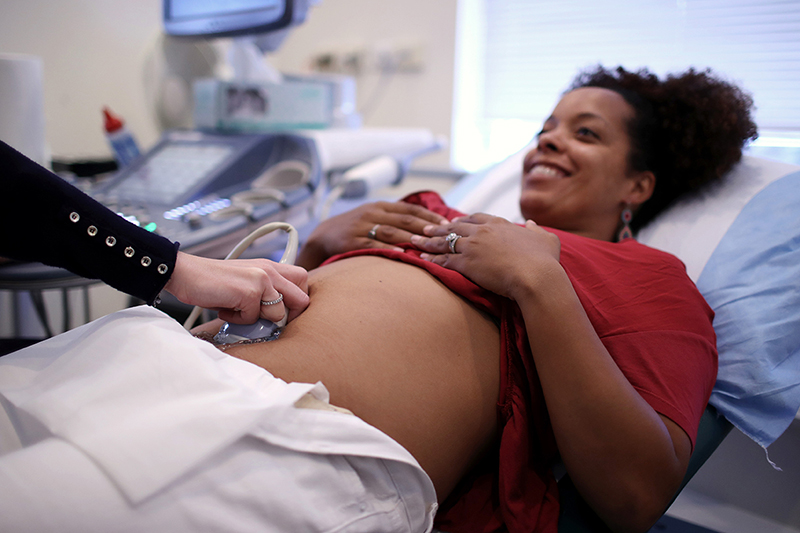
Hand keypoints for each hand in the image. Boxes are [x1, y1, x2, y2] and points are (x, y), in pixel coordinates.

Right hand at [164, 252, 308, 323]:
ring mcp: (261, 279)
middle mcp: (269, 269)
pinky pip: (254, 318)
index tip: (282, 312)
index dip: (297, 301)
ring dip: (258, 319)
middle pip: (301, 298)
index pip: (303, 281)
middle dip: (287, 315)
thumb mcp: (246, 280)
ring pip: (278, 313)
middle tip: (266, 319)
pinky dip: (239, 320)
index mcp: (271, 266)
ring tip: (238, 310)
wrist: (185, 273)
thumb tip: (280, 316)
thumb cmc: (214, 281)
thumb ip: (265, 291)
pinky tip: (226, 309)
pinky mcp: (249, 292)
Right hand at [297, 201, 447, 268]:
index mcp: (380, 206)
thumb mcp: (374, 217)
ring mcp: (361, 227)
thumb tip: (427, 226)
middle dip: (426, 227)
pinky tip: (402, 254)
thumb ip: (395, 219)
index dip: (430, 216)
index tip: (448, 224)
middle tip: (444, 235)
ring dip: (411, 238)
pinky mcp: (352, 241)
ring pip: (391, 231)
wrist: (322, 236)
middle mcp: (372, 213)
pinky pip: (372, 245)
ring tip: (428, 244)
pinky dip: (388, 248)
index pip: (410, 209)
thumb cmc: (354, 229)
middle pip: (404, 219)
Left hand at [411, 213, 561, 299]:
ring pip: (445, 241)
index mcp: (500, 224)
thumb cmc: (544, 260)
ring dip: (428, 240)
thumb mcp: (546, 239)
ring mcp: (473, 246)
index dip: (464, 219)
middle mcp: (483, 232)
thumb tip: (532, 223)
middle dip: (439, 227)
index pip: (477, 218)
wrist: (535, 276)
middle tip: (426, 227)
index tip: (455, 220)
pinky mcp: (466, 263)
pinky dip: (431, 258)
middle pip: (455, 227)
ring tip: (415, 238)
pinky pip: (444, 259)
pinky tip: (421, 257)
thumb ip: (538, 230)